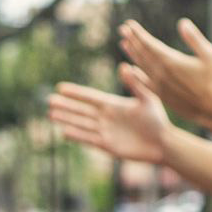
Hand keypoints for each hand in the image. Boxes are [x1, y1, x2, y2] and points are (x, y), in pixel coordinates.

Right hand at [47, 70, 172, 164]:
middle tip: (48, 100)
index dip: (75, 93)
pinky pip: (88, 139)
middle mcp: (106, 117)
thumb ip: (134, 84)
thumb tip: (124, 66)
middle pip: (81, 110)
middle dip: (65, 106)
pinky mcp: (107, 145)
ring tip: (51, 114)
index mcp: (113, 104)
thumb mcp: (147, 98)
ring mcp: (105, 131)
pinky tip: (63, 131)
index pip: (89, 97)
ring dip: (66, 119)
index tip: (60, 87)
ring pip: (81, 124)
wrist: (162, 143)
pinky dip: (76, 135)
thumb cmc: (157, 119)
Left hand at [116, 17, 211, 123]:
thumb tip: (182, 23)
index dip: (138, 33)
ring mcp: (159, 86)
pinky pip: (144, 82)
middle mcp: (161, 74)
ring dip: (132, 54)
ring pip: (141, 67)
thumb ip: (194, 39)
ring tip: (124, 44)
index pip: (149, 44)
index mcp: (171, 61)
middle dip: (132, 40)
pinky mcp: (161, 96)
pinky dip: (136, 74)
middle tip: (123, 30)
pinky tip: (131, 69)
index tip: (128, 24)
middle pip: (142, 54)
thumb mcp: (210, 55)